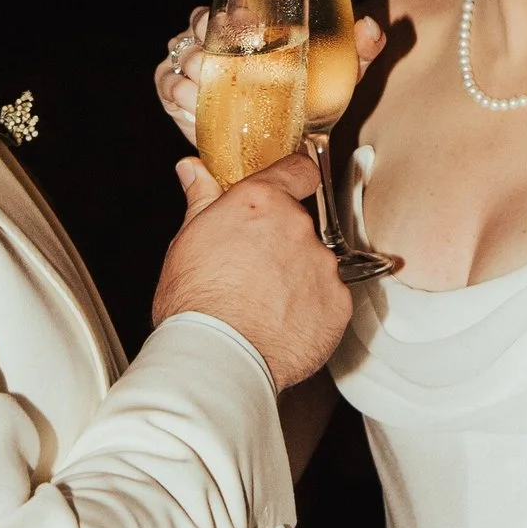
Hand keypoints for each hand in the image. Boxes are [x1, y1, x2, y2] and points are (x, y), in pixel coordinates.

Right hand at [153, 151, 348, 391]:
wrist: (218, 358)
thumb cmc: (195, 302)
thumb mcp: (188, 241)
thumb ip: (201, 199)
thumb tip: (193, 169)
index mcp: (262, 203)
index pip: (297, 169)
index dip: (294, 177)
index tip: (290, 185)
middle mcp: (299, 227)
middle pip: (299, 225)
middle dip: (280, 242)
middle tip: (251, 270)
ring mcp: (323, 266)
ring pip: (314, 263)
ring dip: (296, 277)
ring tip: (262, 305)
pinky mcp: (338, 304)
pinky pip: (327, 299)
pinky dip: (309, 309)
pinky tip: (280, 324)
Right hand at [156, 8, 386, 142]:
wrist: (284, 139)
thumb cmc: (312, 96)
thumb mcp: (340, 73)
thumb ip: (359, 48)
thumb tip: (370, 26)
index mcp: (254, 22)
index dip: (236, 7)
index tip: (248, 21)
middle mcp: (220, 36)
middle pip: (201, 20)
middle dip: (208, 35)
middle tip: (227, 55)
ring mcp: (194, 61)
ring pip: (182, 51)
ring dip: (193, 67)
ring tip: (210, 84)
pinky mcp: (175, 90)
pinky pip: (165, 81)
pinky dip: (175, 90)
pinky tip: (192, 102)